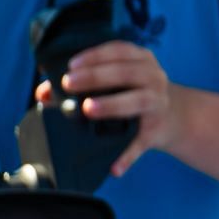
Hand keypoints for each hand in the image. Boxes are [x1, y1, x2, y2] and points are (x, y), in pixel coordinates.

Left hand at [36, 40, 188, 175]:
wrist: (175, 117)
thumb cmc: (135, 93)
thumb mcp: (118, 80)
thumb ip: (82, 82)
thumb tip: (43, 93)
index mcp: (142, 60)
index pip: (119, 50)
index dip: (95, 56)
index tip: (71, 65)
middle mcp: (154, 78)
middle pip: (126, 72)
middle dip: (95, 76)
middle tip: (69, 83)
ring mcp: (157, 104)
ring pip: (137, 100)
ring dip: (112, 104)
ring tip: (88, 109)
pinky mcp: (155, 131)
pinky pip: (140, 144)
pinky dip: (127, 156)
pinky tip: (114, 167)